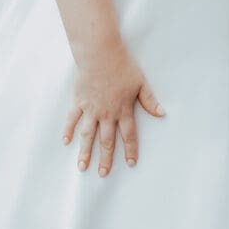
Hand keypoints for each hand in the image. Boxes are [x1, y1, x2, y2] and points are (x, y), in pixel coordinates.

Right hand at [62, 40, 164, 175]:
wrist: (100, 53)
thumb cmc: (122, 65)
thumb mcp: (140, 82)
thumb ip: (150, 100)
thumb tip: (162, 113)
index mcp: (123, 110)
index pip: (129, 135)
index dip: (130, 150)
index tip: (131, 163)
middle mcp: (106, 113)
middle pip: (106, 141)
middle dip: (106, 159)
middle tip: (103, 174)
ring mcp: (91, 109)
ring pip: (88, 135)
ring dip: (85, 152)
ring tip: (82, 167)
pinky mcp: (79, 101)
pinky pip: (72, 119)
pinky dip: (68, 130)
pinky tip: (66, 142)